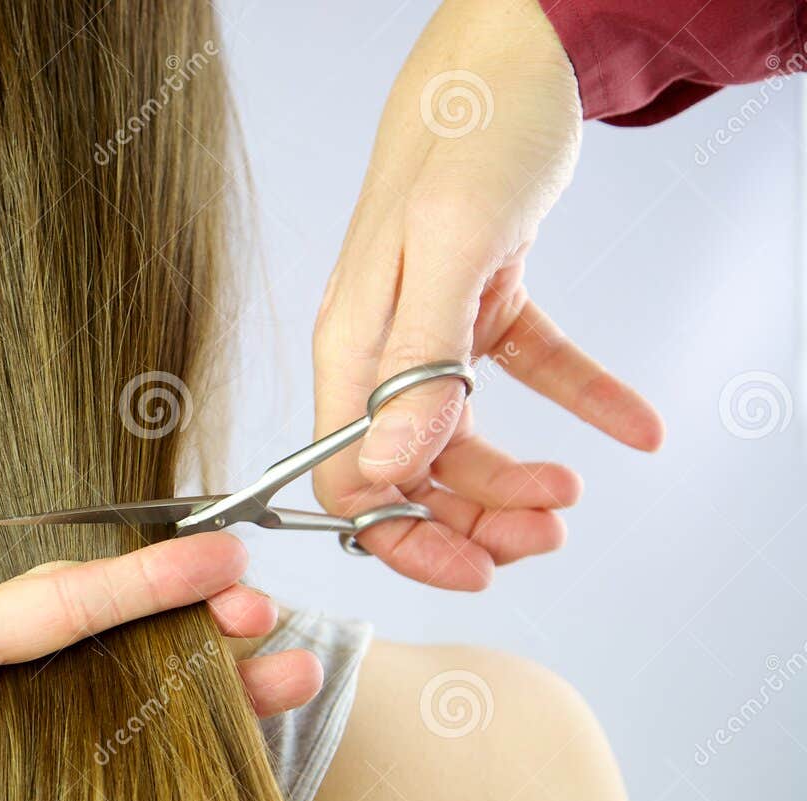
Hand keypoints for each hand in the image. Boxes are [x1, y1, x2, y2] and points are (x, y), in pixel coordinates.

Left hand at [0, 474, 323, 800]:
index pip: (55, 601)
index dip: (139, 578)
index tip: (216, 560)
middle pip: (107, 644)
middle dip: (189, 622)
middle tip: (263, 613)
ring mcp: (5, 764)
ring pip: (126, 704)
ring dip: (204, 684)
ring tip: (285, 670)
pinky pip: (119, 773)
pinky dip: (181, 753)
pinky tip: (235, 741)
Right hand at [313, 0, 663, 589]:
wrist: (514, 47)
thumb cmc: (470, 129)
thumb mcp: (447, 246)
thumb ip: (415, 364)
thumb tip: (389, 472)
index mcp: (351, 345)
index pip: (352, 478)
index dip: (404, 535)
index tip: (472, 564)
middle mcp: (378, 350)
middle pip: (410, 473)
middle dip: (471, 521)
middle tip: (545, 536)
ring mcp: (427, 331)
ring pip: (460, 440)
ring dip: (517, 480)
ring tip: (576, 493)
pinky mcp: (482, 304)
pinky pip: (528, 372)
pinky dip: (582, 401)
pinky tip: (634, 426)